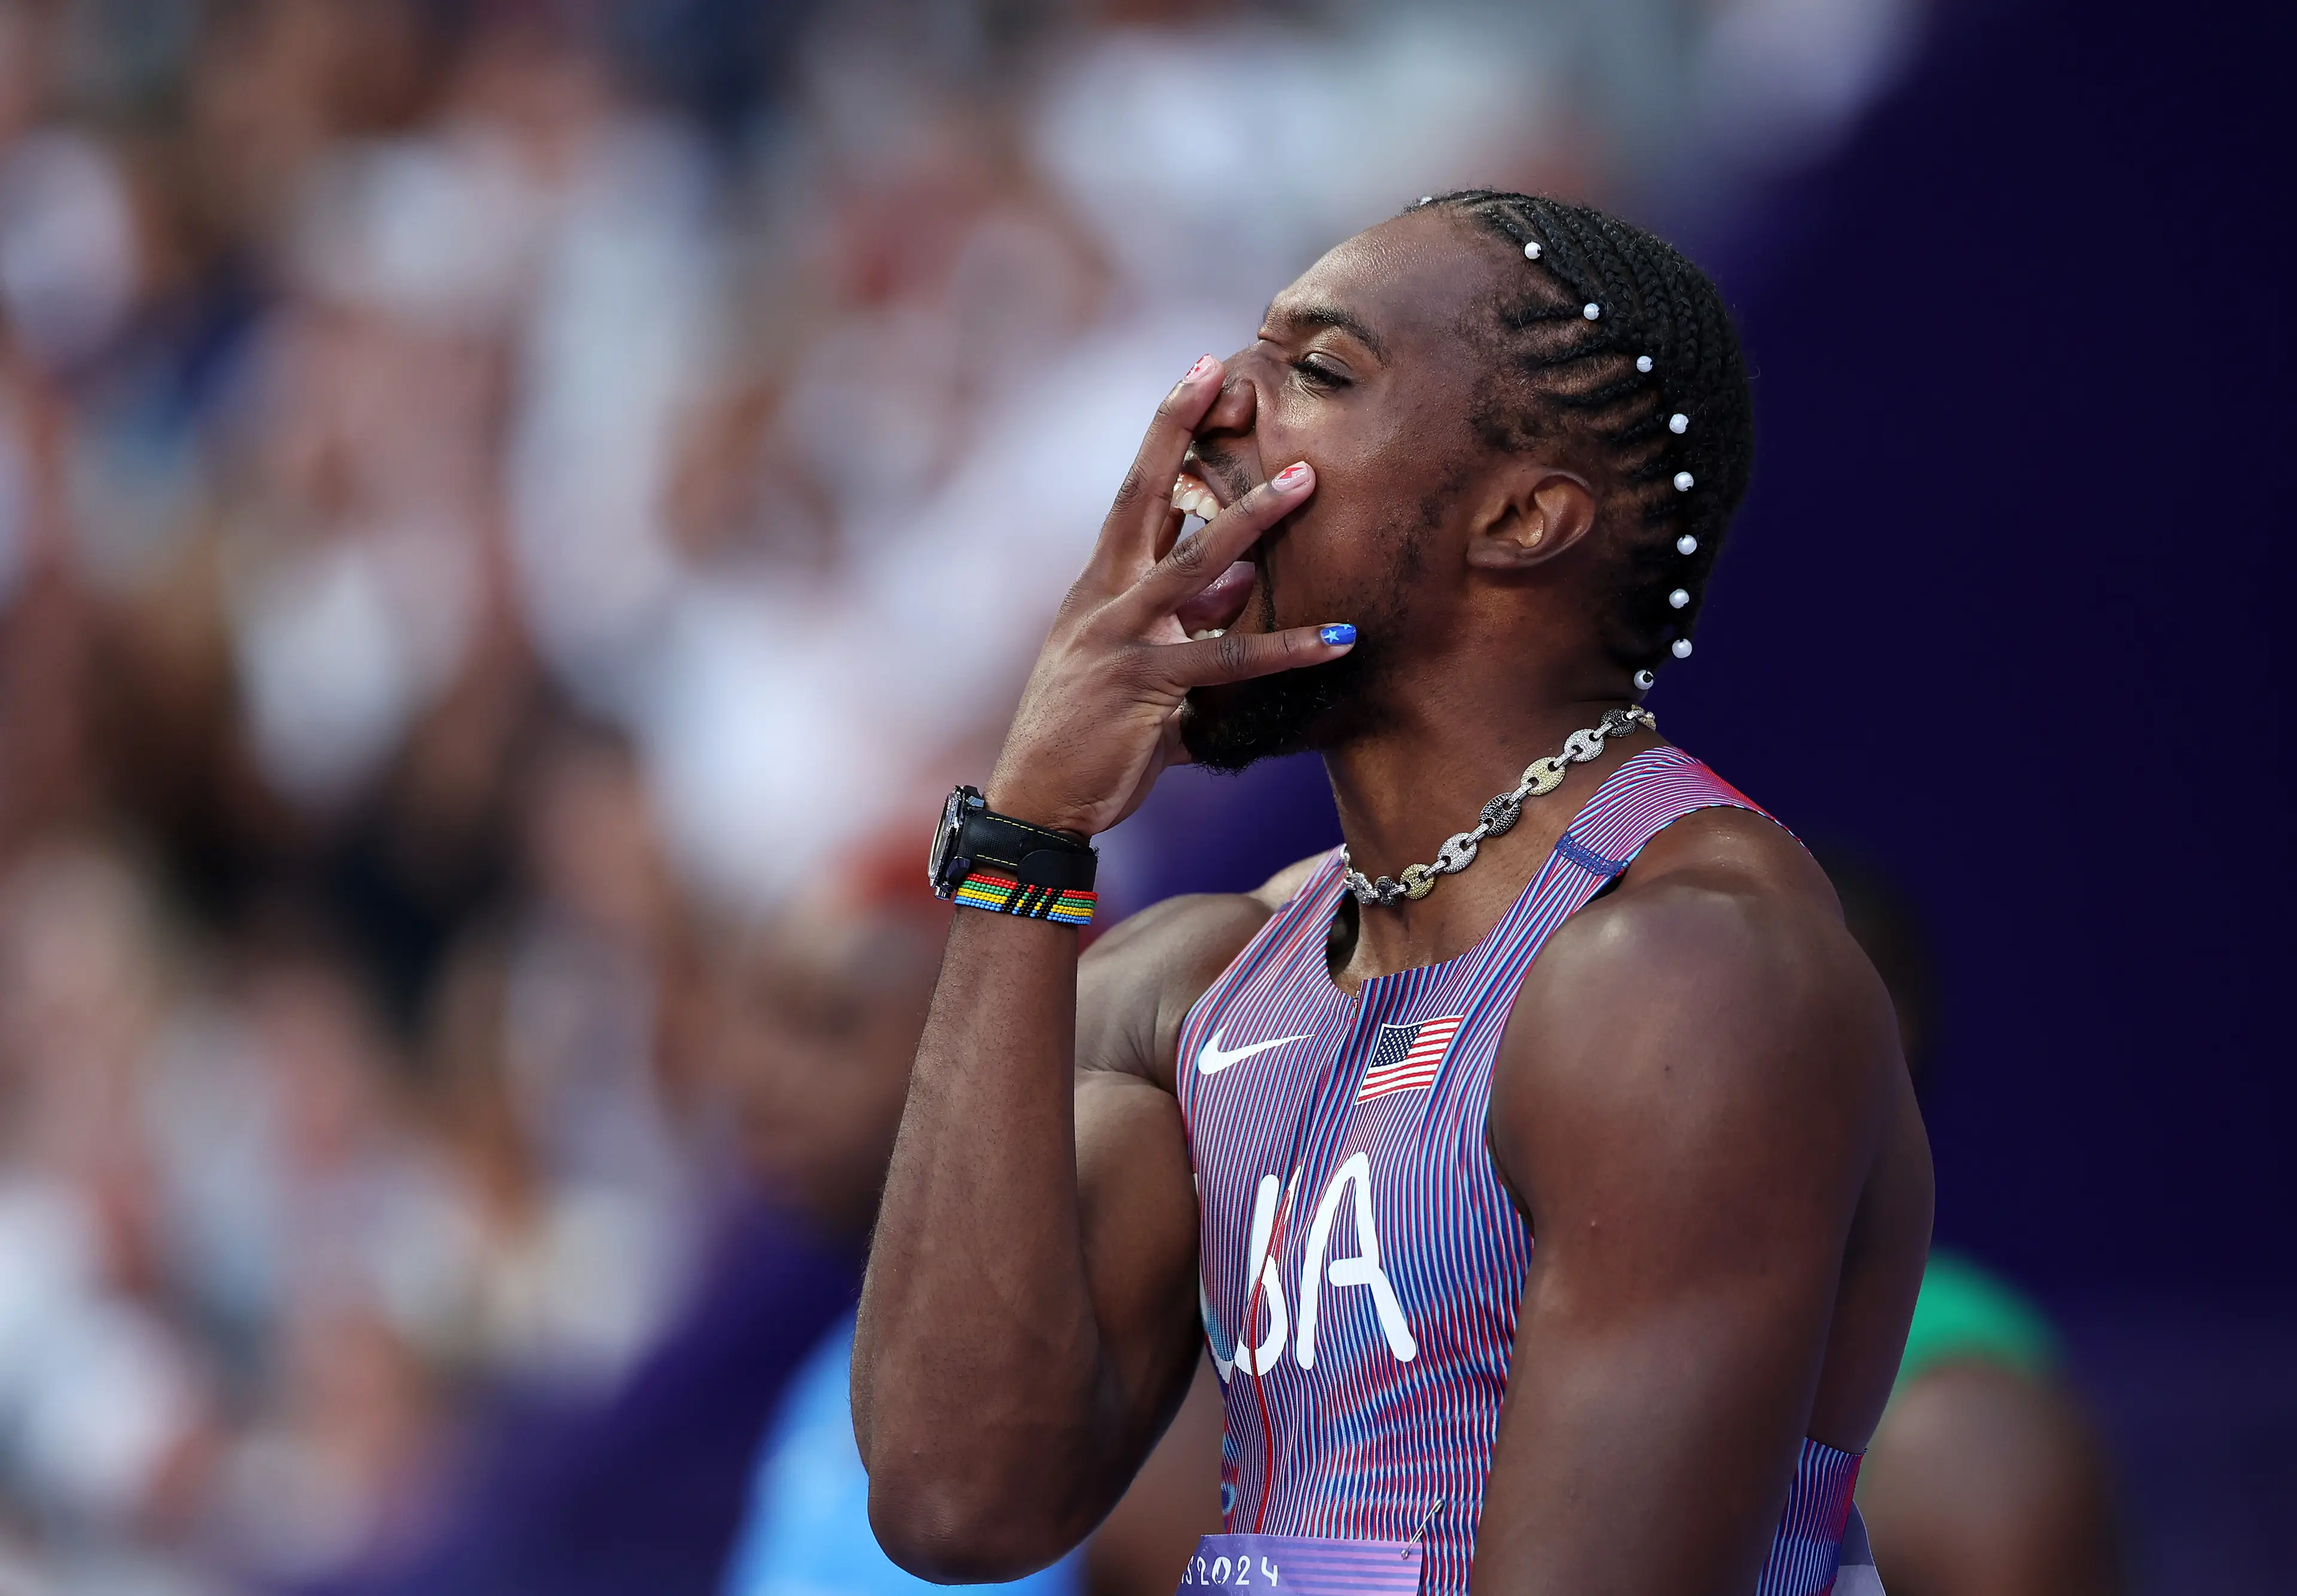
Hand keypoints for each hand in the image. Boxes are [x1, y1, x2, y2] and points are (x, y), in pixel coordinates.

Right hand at [985, 355, 1354, 837]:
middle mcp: (1104, 598)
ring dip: (1253, 520)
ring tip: (1309, 481)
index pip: (1137, 494)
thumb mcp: (1138, 667)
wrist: (1037, 803)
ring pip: (1193, 564)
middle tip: (1225, 372)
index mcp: (1099, 587)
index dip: (1166, 432)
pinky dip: (1287, 649)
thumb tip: (1242, 579)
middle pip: (1143, 496)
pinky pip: (1226, 659)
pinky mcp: (1142, 685)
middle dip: (1181, 430)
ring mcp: (1120, 637)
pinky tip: (1337, 639)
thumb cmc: (1087, 737)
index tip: (1199, 373)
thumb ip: (1189, 621)